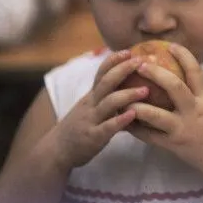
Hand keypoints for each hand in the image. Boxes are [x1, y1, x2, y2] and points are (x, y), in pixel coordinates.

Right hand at [44, 50, 143, 169]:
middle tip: (142, 61)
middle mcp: (91, 104)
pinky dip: (121, 120)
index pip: (101, 72)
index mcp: (91, 95)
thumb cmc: (78, 126)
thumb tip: (129, 79)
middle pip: (106, 82)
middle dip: (124, 69)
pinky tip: (134, 114)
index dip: (114, 60)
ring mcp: (91, 120)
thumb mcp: (89, 106)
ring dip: (128, 94)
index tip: (129, 51)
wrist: (55, 151)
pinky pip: (107, 127)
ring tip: (146, 89)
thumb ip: (105, 94)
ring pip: (109, 103)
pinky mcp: (93, 137)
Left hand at [127, 44, 202, 175]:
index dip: (184, 56)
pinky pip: (150, 136)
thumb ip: (197, 96)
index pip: (196, 72)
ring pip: (156, 115)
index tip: (171, 45)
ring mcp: (183, 129)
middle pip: (174, 87)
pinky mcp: (173, 146)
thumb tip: (179, 80)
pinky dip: (136, 128)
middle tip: (140, 64)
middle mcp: (195, 111)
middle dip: (156, 74)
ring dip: (138, 105)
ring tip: (123, 96)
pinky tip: (125, 122)